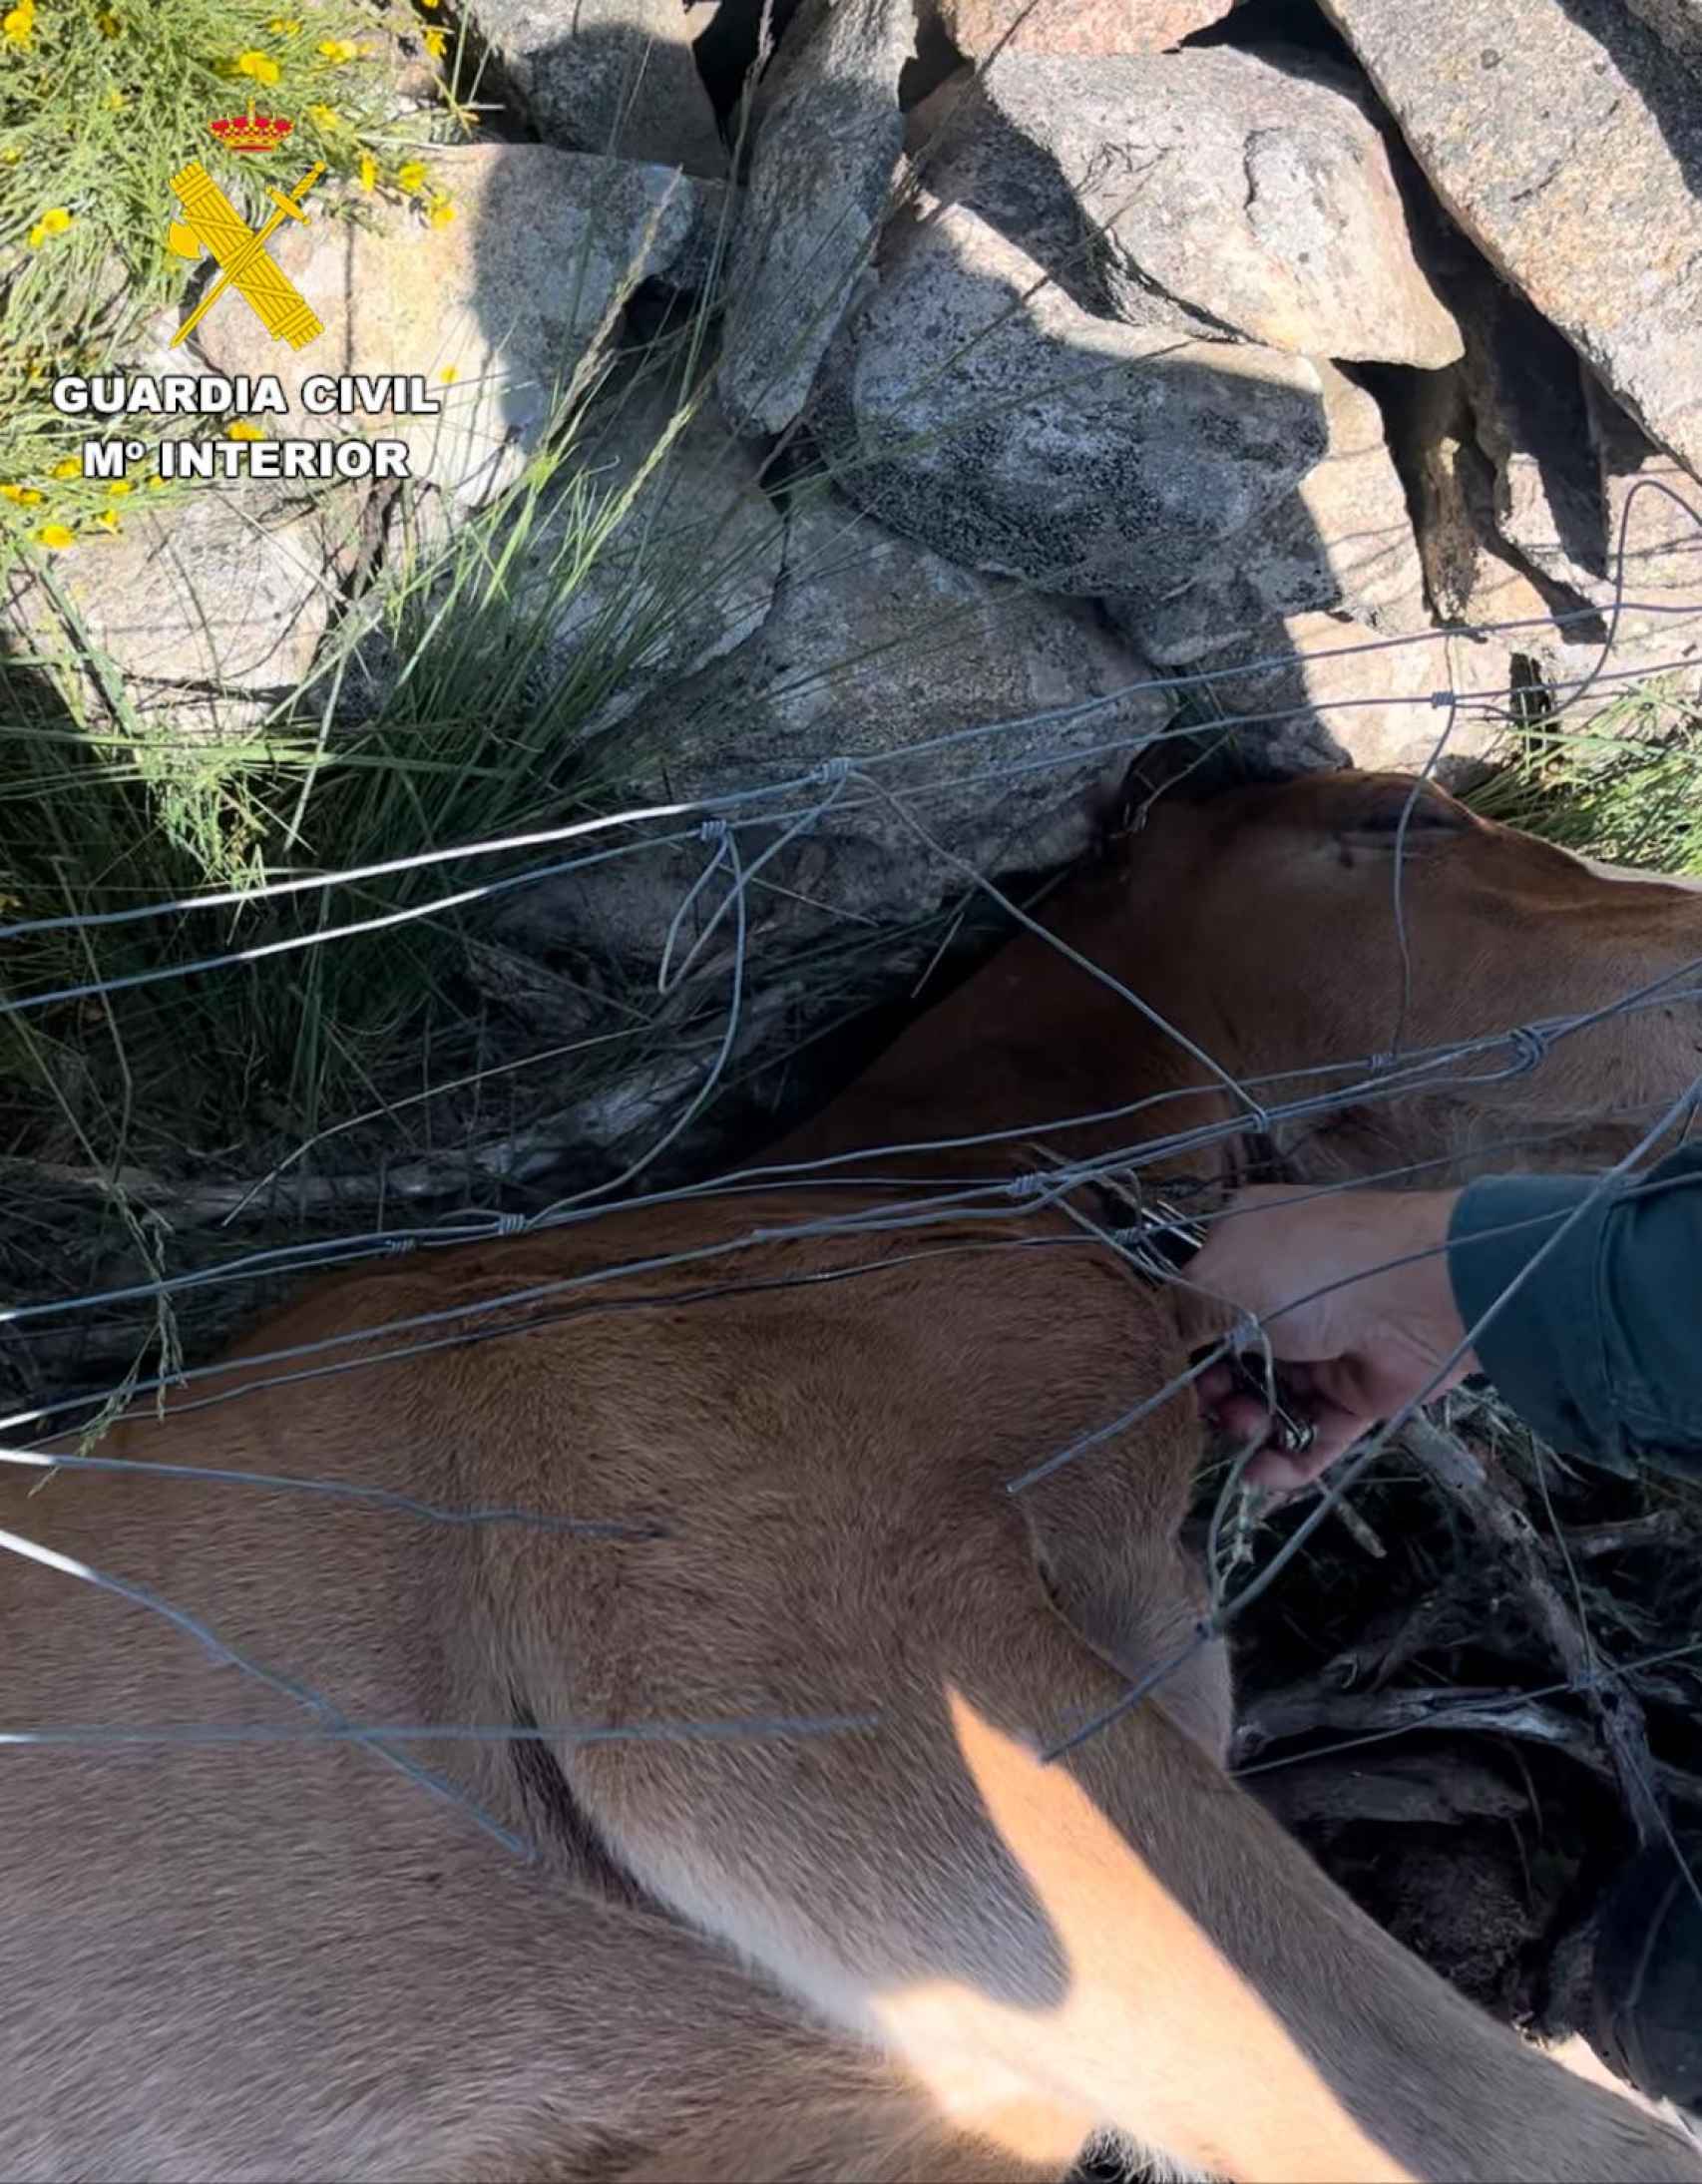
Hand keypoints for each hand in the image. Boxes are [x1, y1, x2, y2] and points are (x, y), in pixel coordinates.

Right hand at [1181, 1187, 1476, 1488]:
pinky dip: (1287, 1460)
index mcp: (1244, 1251)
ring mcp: (1319, 1346)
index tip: (1165, 1379)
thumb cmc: (1310, 1270)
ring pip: (1266, 1402)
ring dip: (1247, 1426)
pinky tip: (1261, 1474)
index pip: (1196, 1305)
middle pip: (1227, 1361)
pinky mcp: (1355, 1393)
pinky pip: (1311, 1435)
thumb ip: (1178, 1316)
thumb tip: (1158, 1348)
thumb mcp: (1221, 1279)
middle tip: (1212, 1408)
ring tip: (1247, 1430)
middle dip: (1211, 1393)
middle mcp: (1279, 1296)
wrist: (1422, 1290)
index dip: (1179, 1346)